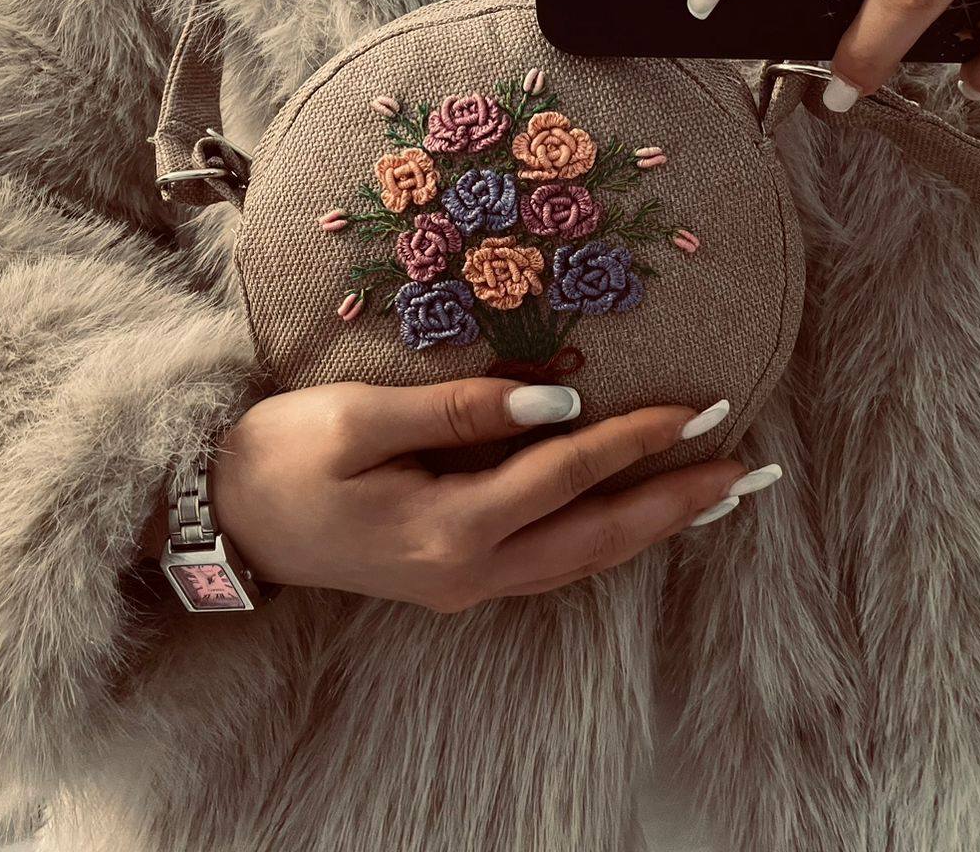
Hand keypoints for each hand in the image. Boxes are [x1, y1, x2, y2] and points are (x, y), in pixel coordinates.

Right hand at [171, 379, 780, 611]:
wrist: (229, 522)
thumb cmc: (284, 457)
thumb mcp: (360, 418)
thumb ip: (460, 410)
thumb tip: (555, 396)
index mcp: (450, 527)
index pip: (567, 473)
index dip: (637, 437)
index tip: (701, 405)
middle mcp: (473, 569)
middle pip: (600, 536)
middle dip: (678, 502)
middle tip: (749, 471)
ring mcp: (468, 582)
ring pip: (585, 558)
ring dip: (655, 526)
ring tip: (716, 496)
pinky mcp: (458, 576)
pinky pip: (556, 560)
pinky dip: (608, 535)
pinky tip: (635, 516)